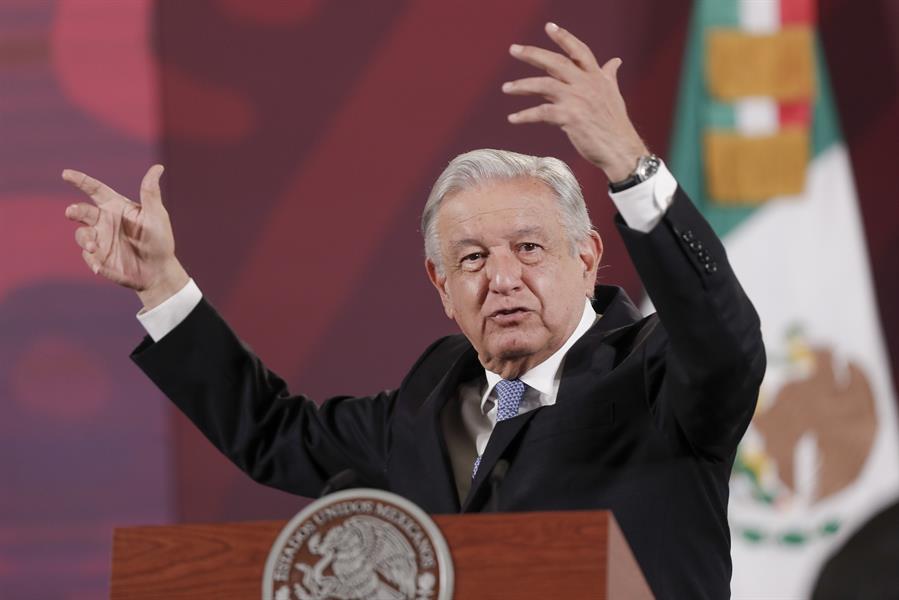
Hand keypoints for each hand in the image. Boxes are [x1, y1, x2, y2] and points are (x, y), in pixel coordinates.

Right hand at [62, 165, 188, 309]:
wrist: (158, 270)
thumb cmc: (159, 240)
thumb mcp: (156, 216)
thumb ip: (150, 193)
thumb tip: (158, 167)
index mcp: (116, 207)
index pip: (95, 190)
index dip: (81, 181)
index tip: (66, 174)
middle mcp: (104, 221)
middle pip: (82, 211)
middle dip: (74, 210)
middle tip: (72, 212)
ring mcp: (99, 239)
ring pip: (81, 234)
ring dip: (85, 239)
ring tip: (93, 247)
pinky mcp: (98, 258)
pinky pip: (88, 257)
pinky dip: (92, 261)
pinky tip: (100, 268)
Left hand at [503, 22, 648, 181]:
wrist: (620, 149)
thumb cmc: (615, 124)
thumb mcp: (613, 94)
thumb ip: (609, 76)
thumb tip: (615, 61)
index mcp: (596, 77)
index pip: (578, 51)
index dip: (564, 38)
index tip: (549, 27)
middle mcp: (586, 84)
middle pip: (555, 63)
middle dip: (533, 54)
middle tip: (513, 49)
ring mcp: (577, 100)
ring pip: (544, 85)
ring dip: (522, 86)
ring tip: (506, 88)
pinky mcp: (570, 117)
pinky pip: (541, 113)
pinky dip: (525, 115)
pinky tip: (512, 118)